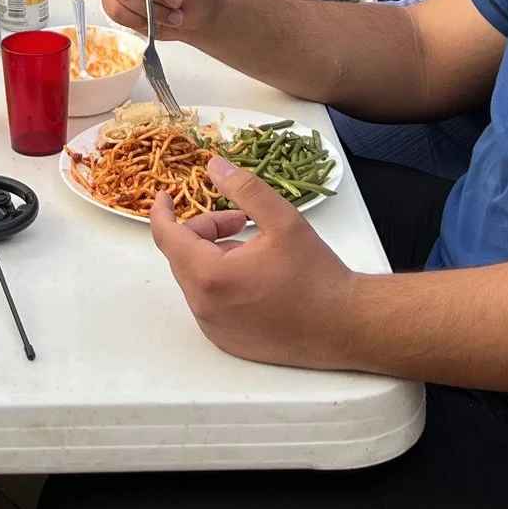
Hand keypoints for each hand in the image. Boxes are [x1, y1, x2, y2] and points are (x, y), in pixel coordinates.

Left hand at [150, 157, 353, 367]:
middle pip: (183, 256)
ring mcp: (214, 329)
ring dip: (214, 256)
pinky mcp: (227, 342)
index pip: (166, 237)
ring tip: (253, 249)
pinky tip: (255, 278)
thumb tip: (214, 166)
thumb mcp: (282, 220)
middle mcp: (204, 307)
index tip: (165, 196)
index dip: (162, 212)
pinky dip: (221, 283)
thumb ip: (244, 189)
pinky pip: (209, 303)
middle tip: (240, 220)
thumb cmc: (316, 274)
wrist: (345, 325)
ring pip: (196, 279)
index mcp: (210, 276)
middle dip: (205, 230)